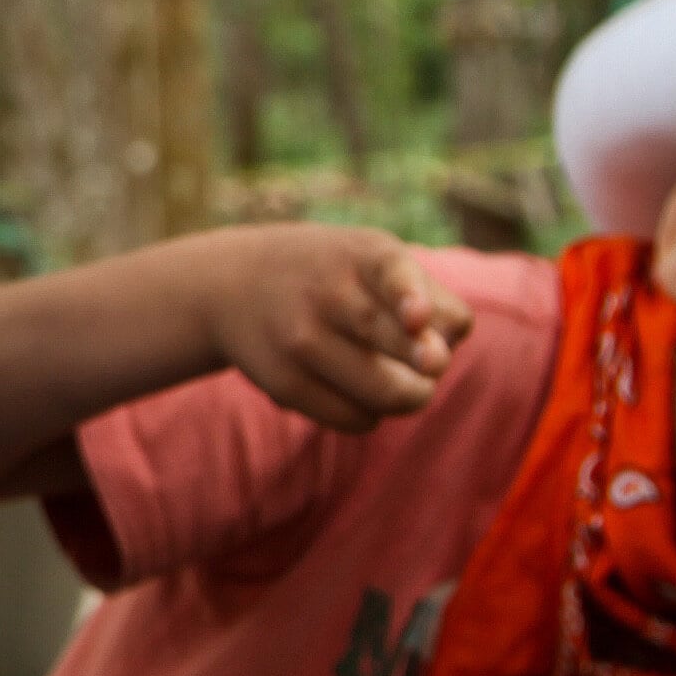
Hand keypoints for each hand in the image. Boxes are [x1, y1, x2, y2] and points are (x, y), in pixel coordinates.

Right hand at [200, 224, 470, 431]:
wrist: (235, 284)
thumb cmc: (335, 274)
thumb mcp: (378, 260)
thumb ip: (433, 301)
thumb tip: (440, 362)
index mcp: (362, 256)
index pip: (394, 275)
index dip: (410, 299)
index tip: (417, 319)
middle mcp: (328, 294)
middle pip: (399, 342)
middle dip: (428, 364)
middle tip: (432, 365)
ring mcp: (302, 341)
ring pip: (386, 394)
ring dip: (409, 396)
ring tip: (399, 380)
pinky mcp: (285, 384)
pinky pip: (356, 420)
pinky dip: (371, 413)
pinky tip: (356, 390)